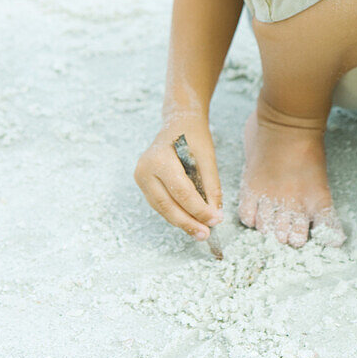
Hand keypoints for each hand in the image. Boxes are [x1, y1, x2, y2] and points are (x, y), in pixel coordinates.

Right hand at [133, 115, 222, 241]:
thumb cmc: (194, 137)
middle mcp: (145, 169)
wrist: (178, 122)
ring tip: (199, 232)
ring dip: (181, 221)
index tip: (215, 221)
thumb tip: (215, 215)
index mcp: (160, 159)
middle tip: (205, 234)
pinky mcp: (143, 183)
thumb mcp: (208, 158)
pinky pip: (160, 203)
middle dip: (188, 222)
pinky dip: (174, 212)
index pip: (182, 192)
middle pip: (167, 204)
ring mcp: (141, 177)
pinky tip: (189, 220)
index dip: (199, 210)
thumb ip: (211, 187)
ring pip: (162, 208)